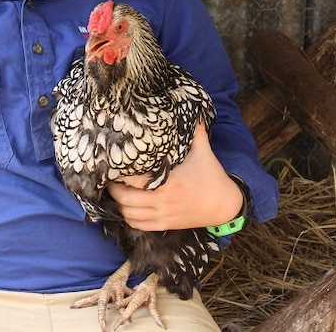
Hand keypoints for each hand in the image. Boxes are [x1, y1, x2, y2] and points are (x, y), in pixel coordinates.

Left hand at [105, 123, 242, 230]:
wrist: (225, 205)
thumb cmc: (212, 176)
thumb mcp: (204, 151)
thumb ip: (195, 131)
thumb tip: (191, 109)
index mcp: (169, 182)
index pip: (135, 180)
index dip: (120, 174)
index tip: (114, 164)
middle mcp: (163, 201)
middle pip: (126, 200)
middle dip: (113, 189)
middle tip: (109, 177)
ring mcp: (163, 215)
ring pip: (129, 215)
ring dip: (118, 204)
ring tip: (114, 191)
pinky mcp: (166, 225)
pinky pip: (139, 226)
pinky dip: (128, 219)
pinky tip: (125, 208)